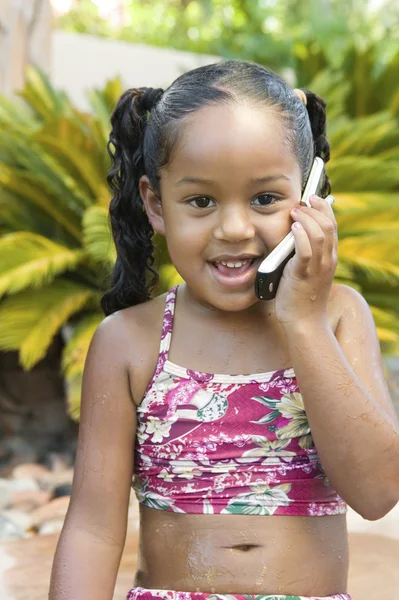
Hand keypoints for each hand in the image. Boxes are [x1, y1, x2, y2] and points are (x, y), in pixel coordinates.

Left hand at [274, 194, 337, 327]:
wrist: (304, 323)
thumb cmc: (300, 298)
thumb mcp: (306, 271)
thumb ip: (304, 254)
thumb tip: (291, 235)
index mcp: (330, 258)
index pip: (332, 226)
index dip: (323, 208)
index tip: (311, 198)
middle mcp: (328, 260)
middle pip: (328, 225)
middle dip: (315, 208)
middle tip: (300, 202)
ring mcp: (318, 268)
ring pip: (320, 234)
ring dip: (306, 218)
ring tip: (295, 212)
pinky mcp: (304, 275)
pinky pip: (306, 251)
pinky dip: (301, 236)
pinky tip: (294, 228)